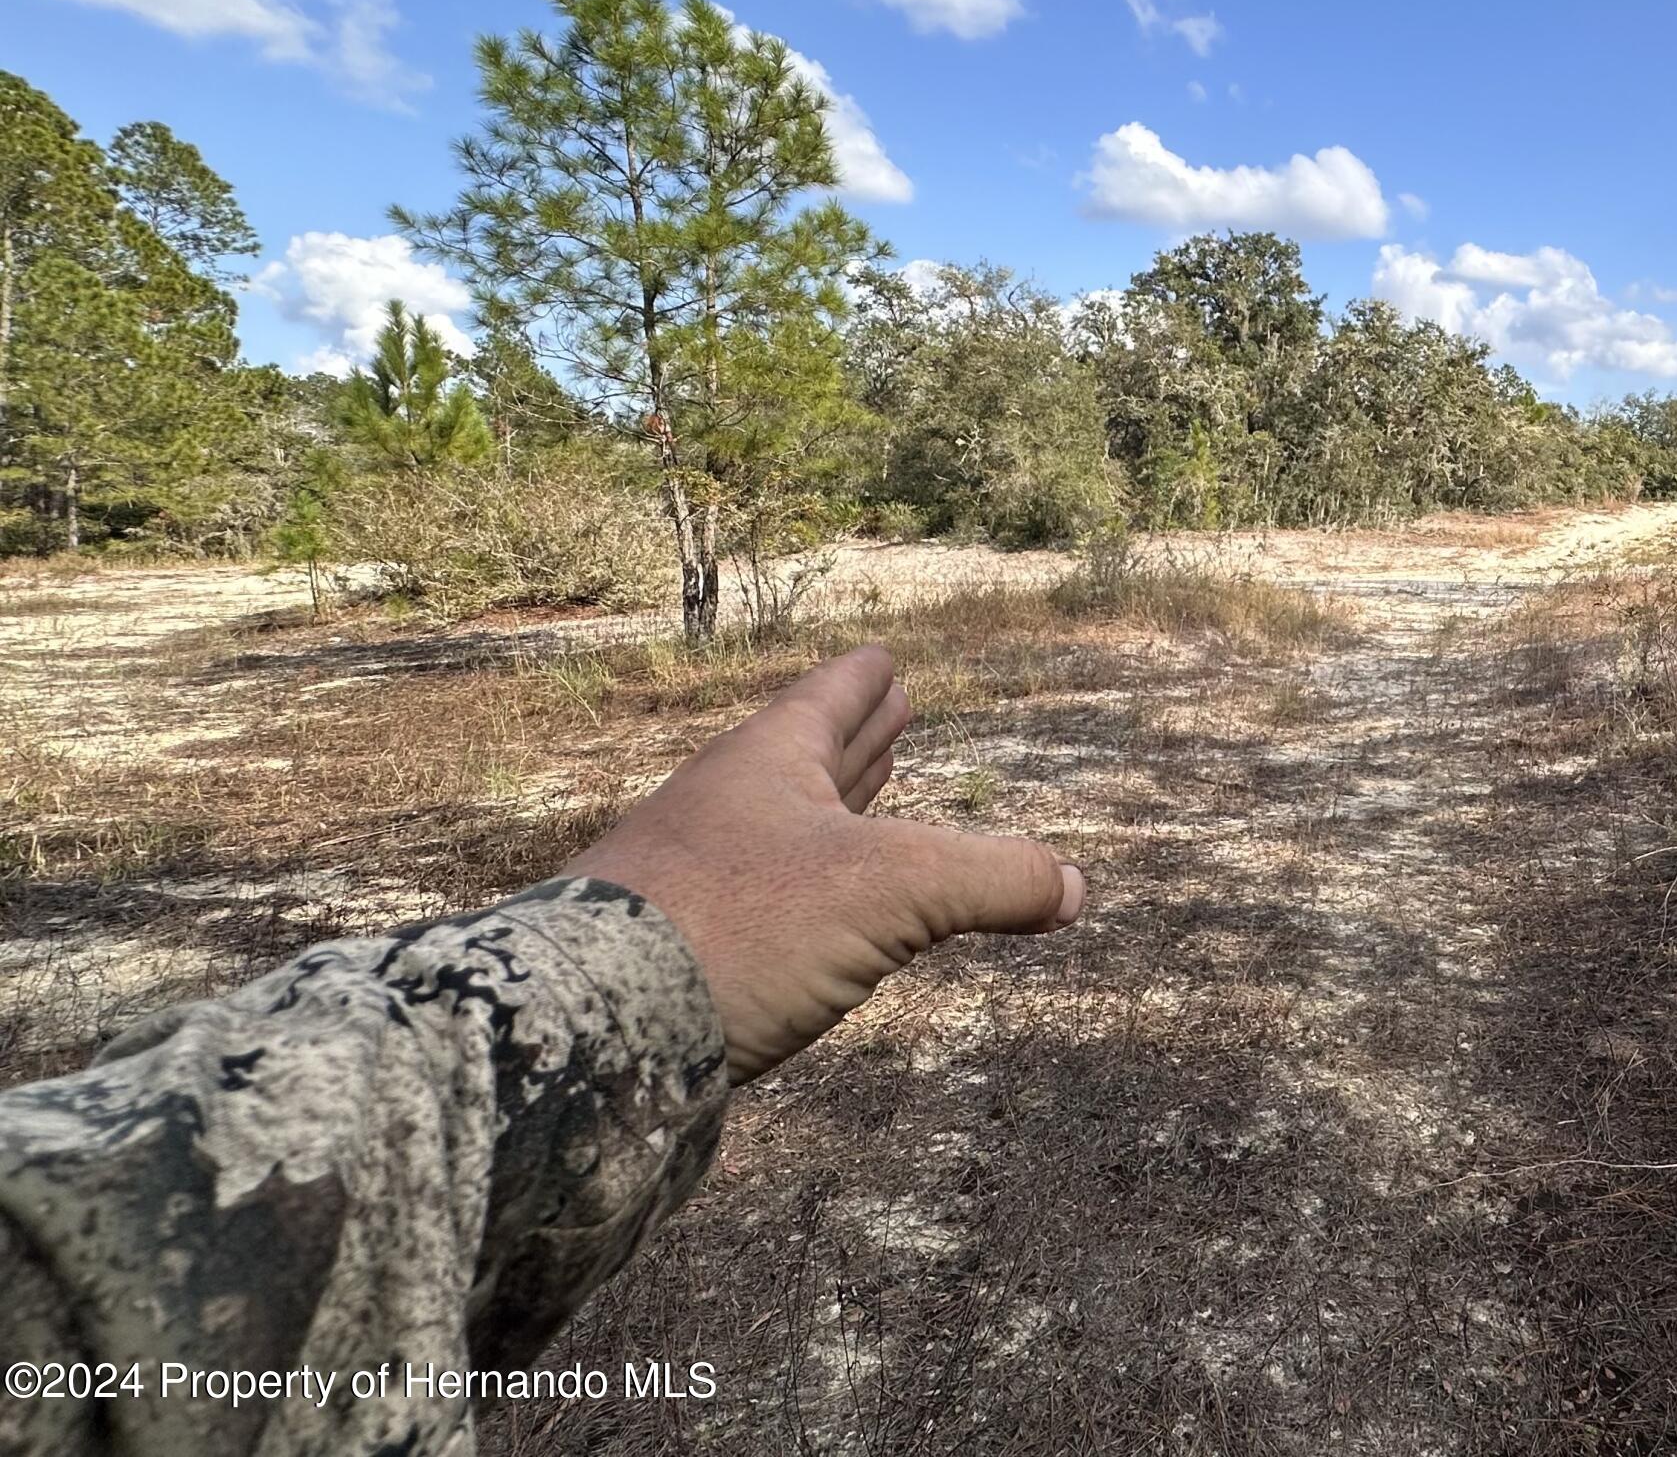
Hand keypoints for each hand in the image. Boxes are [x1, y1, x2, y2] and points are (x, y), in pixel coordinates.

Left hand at [560, 644, 1083, 1082]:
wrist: (588, 1029)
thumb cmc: (739, 928)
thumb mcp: (893, 894)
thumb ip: (993, 881)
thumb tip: (1078, 887)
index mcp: (765, 764)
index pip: (827, 703)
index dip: (863, 683)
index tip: (883, 658)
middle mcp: (720, 808)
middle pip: (800, 760)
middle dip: (853, 743)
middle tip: (888, 715)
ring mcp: (687, 878)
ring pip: (775, 829)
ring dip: (825, 814)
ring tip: (862, 796)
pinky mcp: (674, 950)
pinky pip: (755, 899)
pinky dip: (798, 889)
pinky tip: (809, 915)